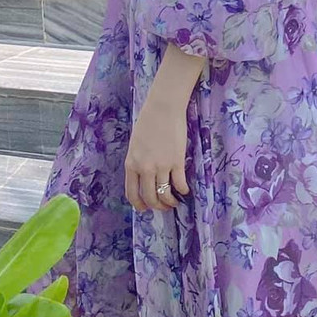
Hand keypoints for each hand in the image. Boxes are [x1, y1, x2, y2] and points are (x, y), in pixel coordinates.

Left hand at [125, 47, 202, 211]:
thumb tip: (143, 176)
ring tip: (174, 202)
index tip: (145, 208)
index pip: (132, 194)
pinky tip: (185, 190)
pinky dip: (183, 190)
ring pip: (164, 194)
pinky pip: (179, 184)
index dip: (139, 205)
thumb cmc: (148, 121)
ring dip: (170, 202)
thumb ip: (137, 161)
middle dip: (157, 206)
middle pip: (150, 197)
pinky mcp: (176, 162)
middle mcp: (144, 169)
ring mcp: (161, 166)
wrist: (163, 107)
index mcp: (131, 164)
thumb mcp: (135, 145)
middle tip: (163, 207)